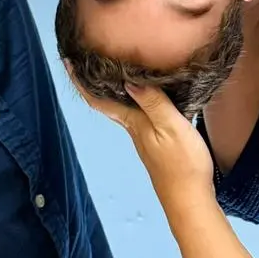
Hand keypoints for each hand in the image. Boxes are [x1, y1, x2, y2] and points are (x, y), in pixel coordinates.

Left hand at [71, 73, 256, 257]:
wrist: (190, 200)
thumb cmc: (182, 164)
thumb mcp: (171, 127)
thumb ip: (152, 103)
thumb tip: (128, 79)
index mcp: (133, 124)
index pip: (100, 100)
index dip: (82, 81)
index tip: (68, 60)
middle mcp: (134, 129)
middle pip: (108, 101)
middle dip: (97, 80)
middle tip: (88, 57)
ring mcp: (145, 138)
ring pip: (124, 107)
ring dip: (116, 88)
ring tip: (117, 66)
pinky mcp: (158, 143)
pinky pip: (141, 113)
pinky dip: (138, 98)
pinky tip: (148, 92)